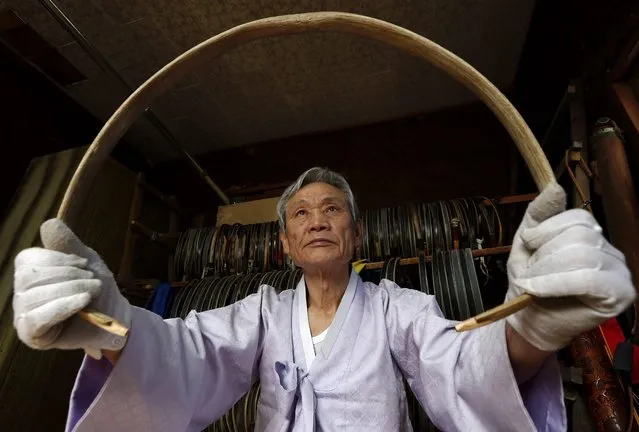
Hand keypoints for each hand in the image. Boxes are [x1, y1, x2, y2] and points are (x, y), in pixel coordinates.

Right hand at [13, 219, 130, 357]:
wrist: (117, 321)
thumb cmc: (99, 292)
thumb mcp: (88, 262)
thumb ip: (68, 244)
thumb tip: (49, 223)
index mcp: (31, 275)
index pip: (26, 259)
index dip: (56, 258)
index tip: (84, 263)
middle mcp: (22, 295)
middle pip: (28, 277)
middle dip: (67, 274)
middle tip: (93, 280)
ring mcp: (24, 316)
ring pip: (32, 296)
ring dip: (70, 289)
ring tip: (93, 291)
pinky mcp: (31, 335)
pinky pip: (36, 318)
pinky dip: (62, 306)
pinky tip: (83, 301)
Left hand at [505, 183, 635, 351]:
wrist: (527, 321)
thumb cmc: (529, 283)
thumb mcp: (527, 244)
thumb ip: (539, 215)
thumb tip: (555, 187)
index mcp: (591, 237)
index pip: (579, 217)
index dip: (547, 230)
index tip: (527, 246)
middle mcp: (611, 252)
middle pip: (580, 235)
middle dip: (544, 254)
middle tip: (529, 274)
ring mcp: (620, 273)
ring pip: (582, 255)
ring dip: (545, 270)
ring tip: (532, 285)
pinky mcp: (619, 295)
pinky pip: (586, 278)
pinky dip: (554, 282)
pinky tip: (536, 289)